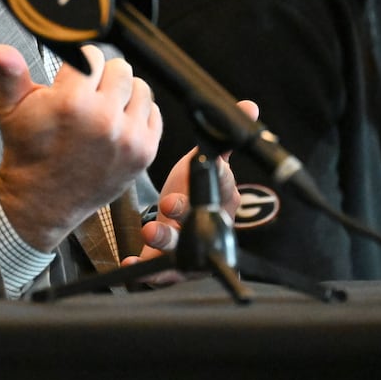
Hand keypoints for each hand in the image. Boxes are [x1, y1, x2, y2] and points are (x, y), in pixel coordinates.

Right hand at [0, 42, 159, 251]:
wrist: (40, 201)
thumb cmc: (26, 151)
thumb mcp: (10, 107)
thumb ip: (9, 71)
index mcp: (72, 103)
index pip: (92, 55)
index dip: (80, 63)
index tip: (72, 77)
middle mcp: (104, 119)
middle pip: (119, 68)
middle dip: (102, 76)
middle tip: (87, 93)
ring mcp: (127, 138)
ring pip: (140, 88)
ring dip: (123, 93)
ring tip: (103, 108)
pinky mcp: (143, 154)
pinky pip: (154, 114)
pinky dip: (138, 115)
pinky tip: (117, 124)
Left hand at [121, 99, 258, 282]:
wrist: (186, 224)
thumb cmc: (197, 189)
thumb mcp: (208, 161)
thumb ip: (222, 139)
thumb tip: (250, 106)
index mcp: (222, 200)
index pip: (223, 189)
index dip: (212, 182)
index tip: (197, 168)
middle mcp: (209, 227)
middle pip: (203, 223)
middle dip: (185, 213)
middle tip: (169, 203)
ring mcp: (191, 250)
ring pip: (182, 250)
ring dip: (165, 240)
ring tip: (150, 230)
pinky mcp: (169, 266)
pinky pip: (158, 273)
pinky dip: (144, 270)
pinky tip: (130, 262)